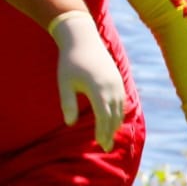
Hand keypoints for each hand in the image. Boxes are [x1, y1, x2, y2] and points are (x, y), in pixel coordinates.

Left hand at [49, 11, 124, 151]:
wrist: (82, 39)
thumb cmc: (69, 62)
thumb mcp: (64, 83)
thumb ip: (67, 103)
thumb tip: (70, 123)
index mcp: (98, 89)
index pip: (103, 116)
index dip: (102, 131)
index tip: (100, 144)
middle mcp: (111, 87)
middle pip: (114, 115)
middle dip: (110, 132)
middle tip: (105, 147)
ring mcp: (117, 83)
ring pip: (120, 109)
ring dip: (115, 124)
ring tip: (109, 137)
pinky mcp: (118, 79)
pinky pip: (122, 101)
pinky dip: (119, 112)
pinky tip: (114, 120)